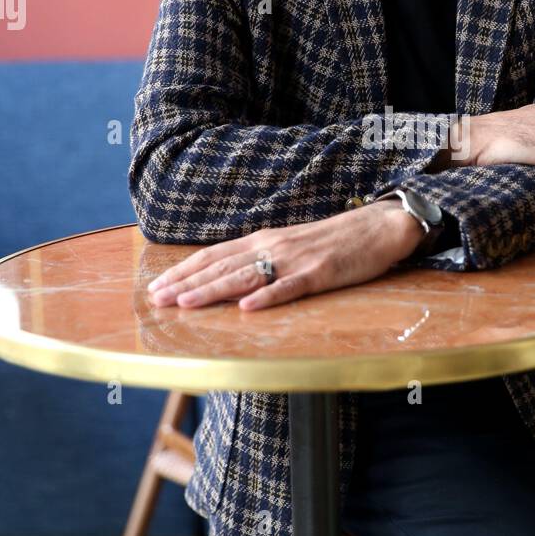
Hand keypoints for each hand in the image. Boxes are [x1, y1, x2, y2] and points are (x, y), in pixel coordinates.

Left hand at [144, 202, 424, 310]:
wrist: (378, 227)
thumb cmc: (333, 239)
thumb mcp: (289, 244)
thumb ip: (260, 258)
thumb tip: (225, 276)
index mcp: (263, 240)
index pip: (214, 255)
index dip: (184, 271)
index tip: (156, 286)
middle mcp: (273, 246)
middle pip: (222, 266)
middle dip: (187, 283)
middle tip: (156, 299)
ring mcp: (296, 260)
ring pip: (247, 276)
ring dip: (213, 290)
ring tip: (186, 304)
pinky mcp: (320, 273)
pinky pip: (290, 287)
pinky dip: (267, 297)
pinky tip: (247, 308)